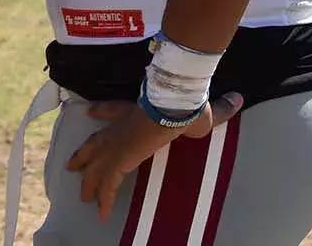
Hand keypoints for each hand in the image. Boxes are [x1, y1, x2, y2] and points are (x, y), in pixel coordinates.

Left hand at [67, 94, 244, 221]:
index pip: (115, 110)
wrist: (172, 104)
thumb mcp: (206, 111)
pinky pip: (108, 185)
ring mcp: (118, 142)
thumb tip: (238, 99)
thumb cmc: (187, 106)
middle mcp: (122, 125)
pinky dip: (104, 199)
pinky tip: (100, 213)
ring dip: (88, 179)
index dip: (103, 111)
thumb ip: (219, 108)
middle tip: (73, 164)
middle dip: (86, 154)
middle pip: (97, 141)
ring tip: (82, 195)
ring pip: (96, 164)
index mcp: (137, 111)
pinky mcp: (120, 159)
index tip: (92, 112)